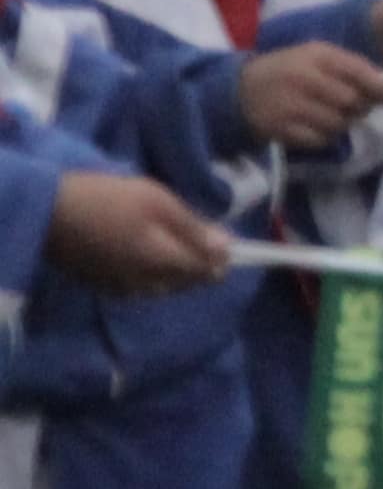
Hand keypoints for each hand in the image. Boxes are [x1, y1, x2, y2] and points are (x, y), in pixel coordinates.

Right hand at [44, 171, 230, 293]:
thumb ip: (194, 230)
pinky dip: (149, 274)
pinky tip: (143, 255)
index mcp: (164, 264)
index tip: (227, 241)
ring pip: (162, 286)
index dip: (222, 258)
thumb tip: (228, 249)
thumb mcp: (159, 203)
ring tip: (171, 243)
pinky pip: (137, 286)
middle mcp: (146, 285)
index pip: (207, 272)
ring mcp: (121, 288)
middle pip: (186, 282)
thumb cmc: (108, 200)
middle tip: (198, 235)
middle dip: (198, 263)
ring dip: (174, 270)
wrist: (48, 211)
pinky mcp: (101, 285)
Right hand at [236, 42, 382, 149]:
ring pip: (338, 123)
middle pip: (352, 101)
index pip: (357, 71)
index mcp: (315, 56)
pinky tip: (313, 126)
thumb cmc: (287, 70)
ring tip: (329, 115)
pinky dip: (323, 137)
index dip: (380, 86)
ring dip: (342, 123)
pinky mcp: (280, 128)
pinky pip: (320, 140)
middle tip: (356, 108)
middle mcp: (303, 78)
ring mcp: (290, 105)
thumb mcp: (315, 57)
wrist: (238, 90)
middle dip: (360, 107)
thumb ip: (350, 66)